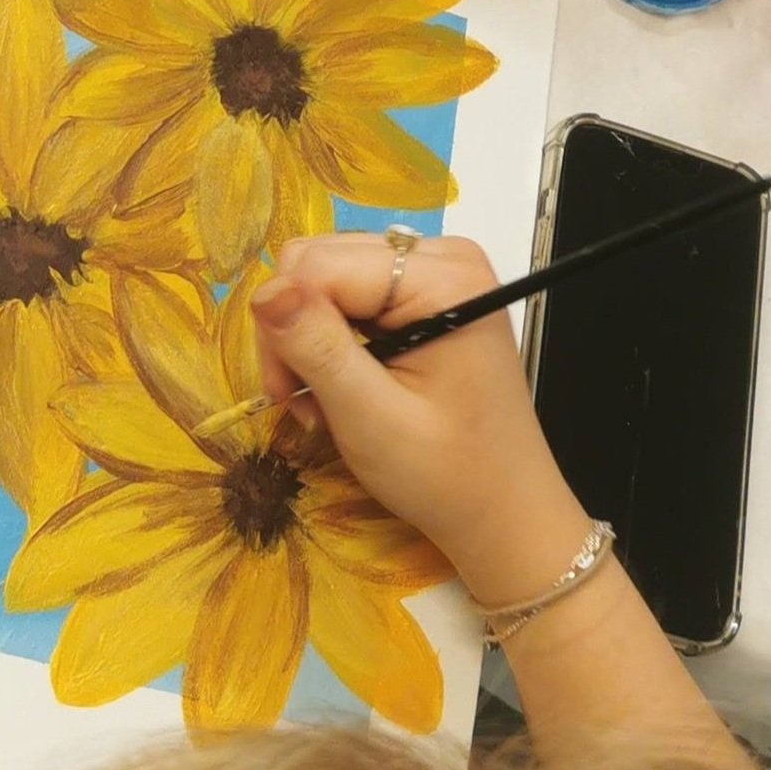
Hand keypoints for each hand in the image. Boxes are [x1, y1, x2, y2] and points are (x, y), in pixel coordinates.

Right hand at [251, 235, 591, 606]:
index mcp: (443, 278)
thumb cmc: (447, 476)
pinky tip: (347, 385)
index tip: (289, 397)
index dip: (287, 324)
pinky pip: (351, 292)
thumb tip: (264, 290)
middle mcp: (444, 256)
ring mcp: (438, 272)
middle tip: (305, 404)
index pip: (320, 264)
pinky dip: (333, 339)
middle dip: (296, 332)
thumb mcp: (372, 419)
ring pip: (327, 275)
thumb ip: (318, 349)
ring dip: (310, 339)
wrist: (505, 512)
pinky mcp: (427, 293)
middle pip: (320, 261)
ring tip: (327, 403)